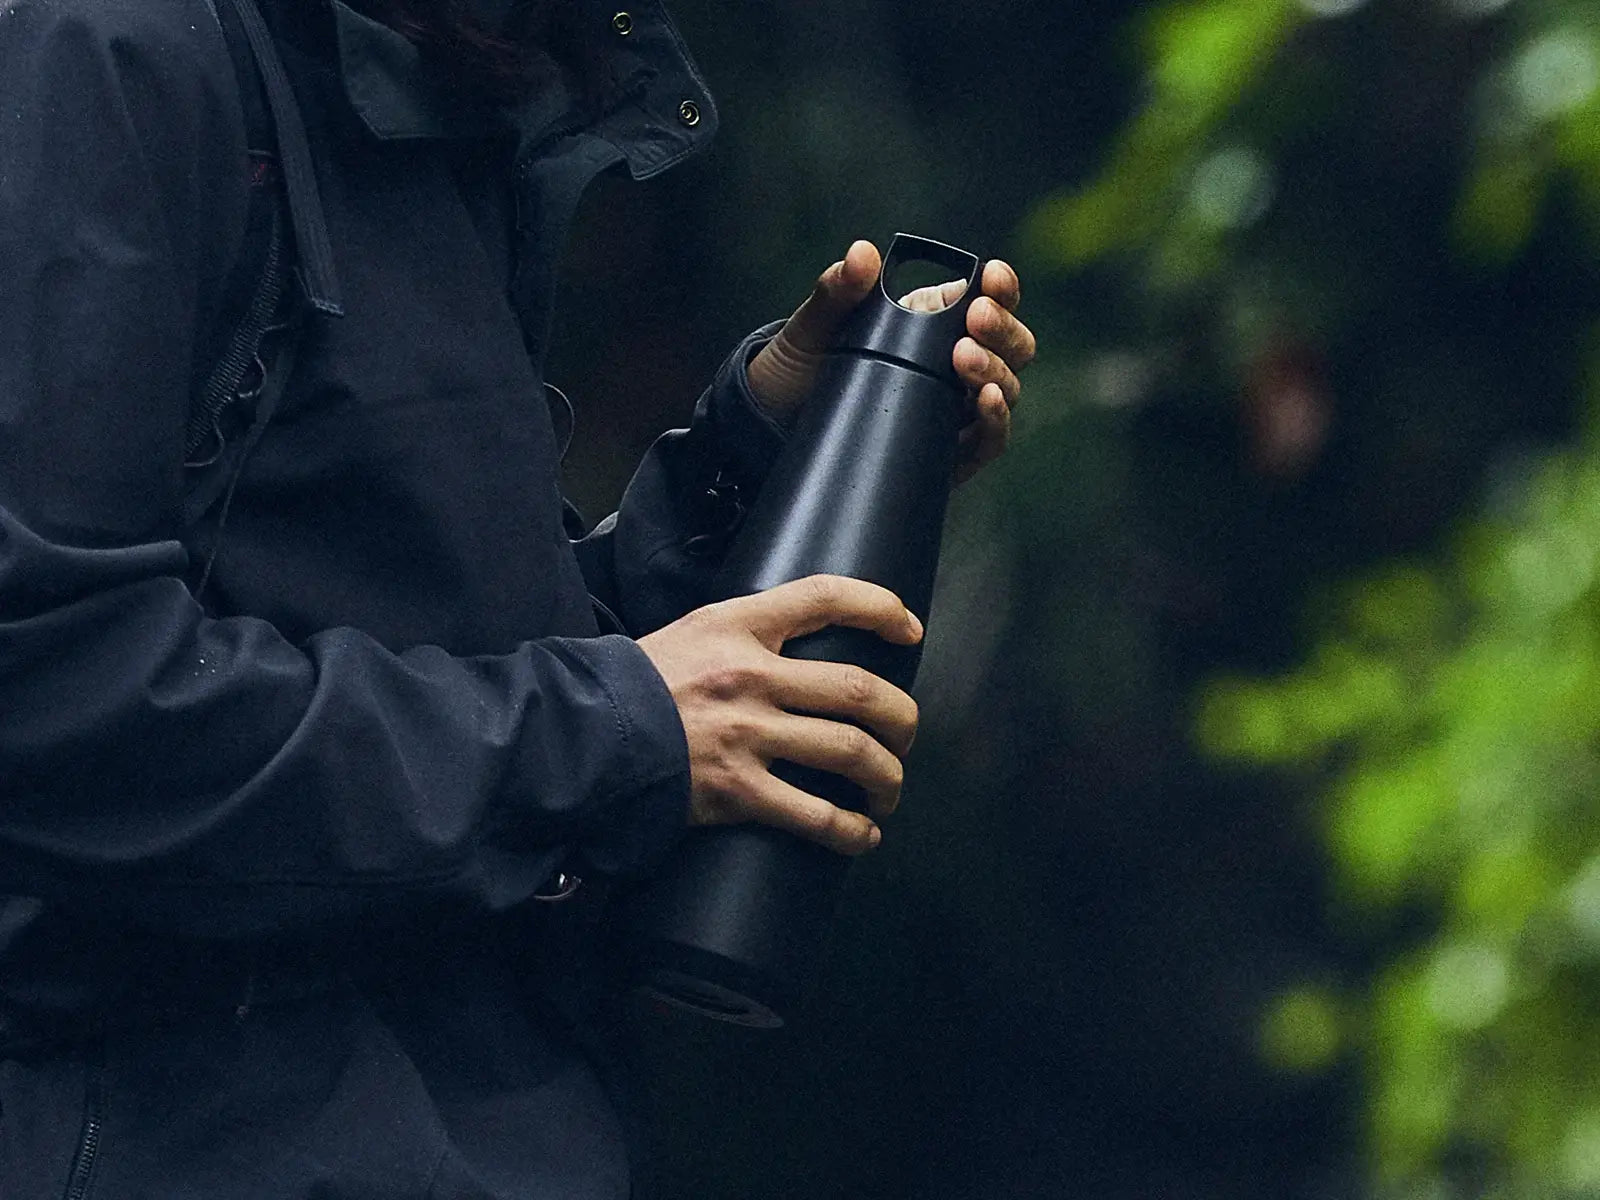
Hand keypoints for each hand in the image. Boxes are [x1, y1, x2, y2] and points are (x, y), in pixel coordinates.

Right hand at [636, 575, 921, 855]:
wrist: (578, 737)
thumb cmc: (633, 687)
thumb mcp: (689, 633)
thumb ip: (743, 636)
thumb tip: (797, 650)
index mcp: (738, 626)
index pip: (825, 597)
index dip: (881, 609)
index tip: (910, 631)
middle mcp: (751, 676)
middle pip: (859, 689)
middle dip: (902, 718)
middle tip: (905, 735)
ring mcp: (747, 735)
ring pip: (851, 752)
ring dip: (887, 776)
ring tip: (890, 788)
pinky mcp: (737, 791)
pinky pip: (816, 815)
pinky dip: (852, 830)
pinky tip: (864, 834)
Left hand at [746, 240, 1036, 483]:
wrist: (772, 434)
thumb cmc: (798, 371)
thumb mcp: (811, 329)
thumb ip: (836, 291)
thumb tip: (862, 254)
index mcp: (934, 325)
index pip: (988, 301)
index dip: (1002, 288)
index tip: (991, 277)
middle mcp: (954, 368)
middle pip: (1012, 348)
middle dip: (1003, 331)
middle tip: (976, 320)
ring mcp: (954, 413)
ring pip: (1006, 391)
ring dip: (996, 371)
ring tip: (965, 358)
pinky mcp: (947, 457)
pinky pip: (988, 442)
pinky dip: (996, 422)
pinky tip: (986, 401)